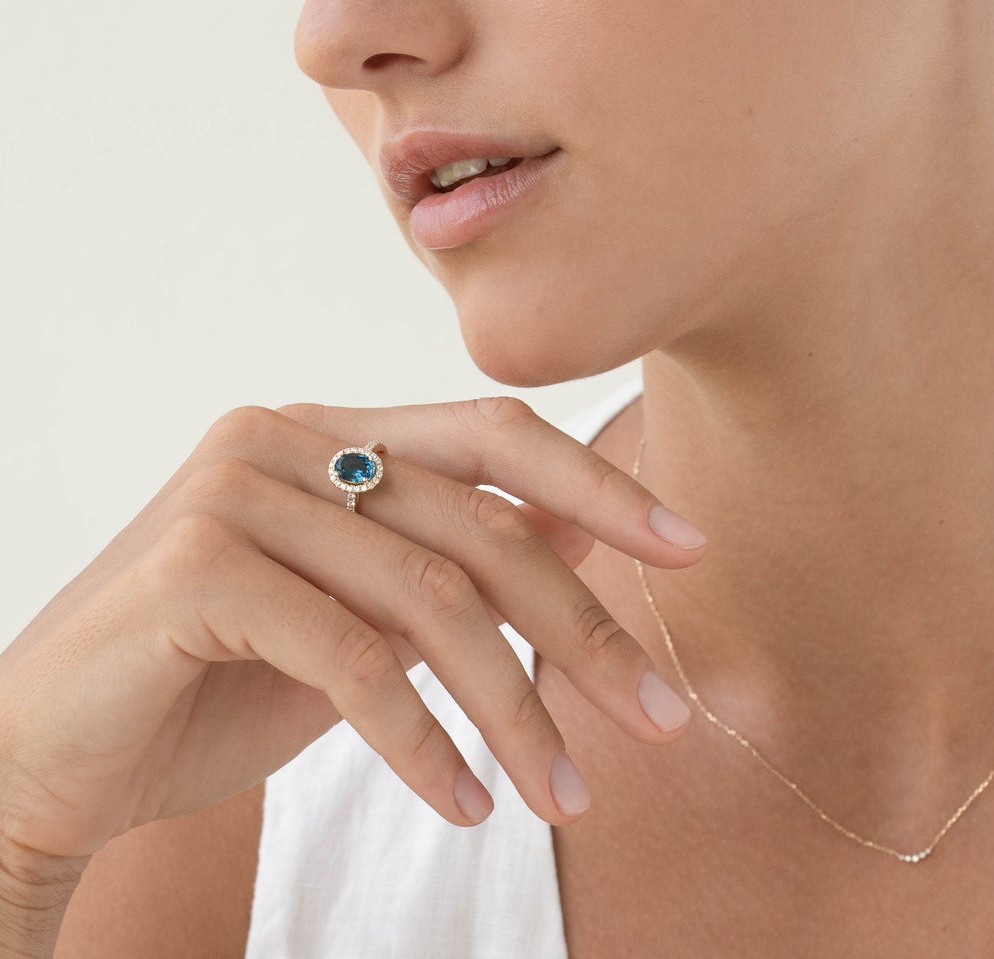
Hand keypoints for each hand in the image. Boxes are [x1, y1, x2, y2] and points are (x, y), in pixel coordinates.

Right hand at [0, 394, 706, 867]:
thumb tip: (592, 533)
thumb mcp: (364, 618)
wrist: (45, 760)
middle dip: (581, 628)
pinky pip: (348, 656)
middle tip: (659, 717)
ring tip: (569, 797)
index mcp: (333, 429)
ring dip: (516, 707)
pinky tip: (470, 803)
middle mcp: (286, 435)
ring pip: (426, 595)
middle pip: (478, 522)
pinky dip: (423, 740)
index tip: (690, 548)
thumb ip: (459, 563)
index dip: (597, 484)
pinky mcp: (194, 568)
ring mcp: (236, 490)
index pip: (494, 434)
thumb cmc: (215, 686)